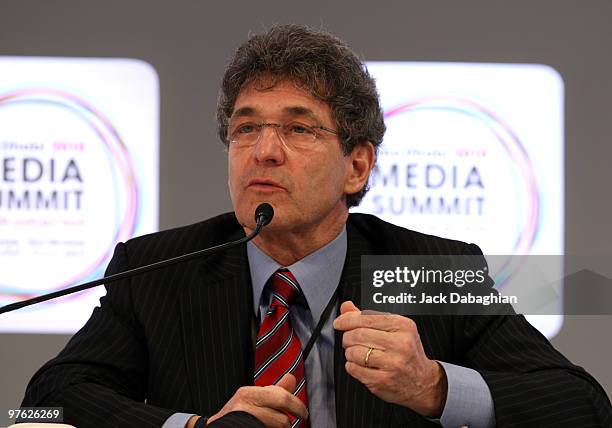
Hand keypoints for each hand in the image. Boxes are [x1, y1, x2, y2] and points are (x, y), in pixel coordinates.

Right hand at [205, 373, 307, 426]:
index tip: (303, 412)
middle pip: (280, 414)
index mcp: (248, 393)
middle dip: (292, 418)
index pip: (281, 397)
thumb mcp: (253, 398)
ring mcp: (242, 420)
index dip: (297, 405)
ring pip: (277, 425)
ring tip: (274, 426)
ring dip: (282, 427)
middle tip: (299, 419)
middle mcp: (244, 405)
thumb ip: (274, 390)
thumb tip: (291, 377)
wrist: (214, 427)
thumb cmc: (236, 414)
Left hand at [333, 301, 446, 417]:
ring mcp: (392, 364)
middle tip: (349, 340)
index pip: (366, 318)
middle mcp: (400, 344)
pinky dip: (352, 366)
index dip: (347, 319)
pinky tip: (361, 365)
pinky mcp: (383, 380)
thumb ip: (369, 317)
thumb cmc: (407, 352)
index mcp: (403, 326)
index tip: (339, 322)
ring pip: (354, 352)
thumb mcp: (395, 329)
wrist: (423, 382)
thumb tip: (346, 307)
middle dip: (347, 337)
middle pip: (358, 335)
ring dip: (349, 352)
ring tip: (358, 354)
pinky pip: (354, 369)